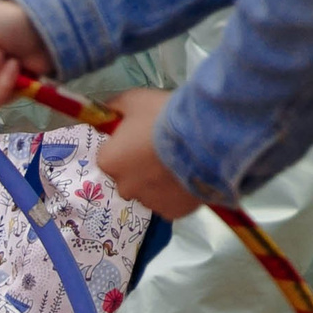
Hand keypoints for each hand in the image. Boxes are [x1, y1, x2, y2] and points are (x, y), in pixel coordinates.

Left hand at [94, 87, 201, 218]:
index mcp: (109, 162)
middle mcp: (123, 187)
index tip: (142, 136)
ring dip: (160, 180)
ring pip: (151, 191)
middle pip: (129, 177)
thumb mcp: (135, 99)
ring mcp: (148, 202)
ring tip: (181, 162)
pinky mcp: (172, 212)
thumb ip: (116, 107)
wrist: (205, 137)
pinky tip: (190, 176)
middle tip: (164, 149)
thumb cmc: (164, 116)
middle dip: (142, 167)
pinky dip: (178, 192)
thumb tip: (108, 111)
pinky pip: (171, 202)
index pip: (111, 156)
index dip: (126, 145)